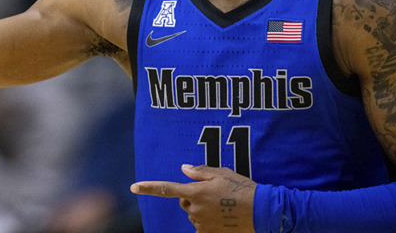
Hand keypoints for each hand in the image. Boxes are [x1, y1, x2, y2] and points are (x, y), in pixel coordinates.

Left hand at [131, 164, 255, 231]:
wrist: (261, 212)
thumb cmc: (242, 189)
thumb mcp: (222, 173)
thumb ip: (200, 172)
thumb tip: (183, 169)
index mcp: (196, 191)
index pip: (167, 189)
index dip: (149, 188)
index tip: (133, 187)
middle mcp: (195, 209)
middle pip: (184, 202)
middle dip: (193, 197)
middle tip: (213, 193)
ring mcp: (202, 224)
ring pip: (194, 215)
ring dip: (202, 210)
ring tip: (223, 205)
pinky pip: (202, 227)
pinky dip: (208, 221)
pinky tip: (223, 216)